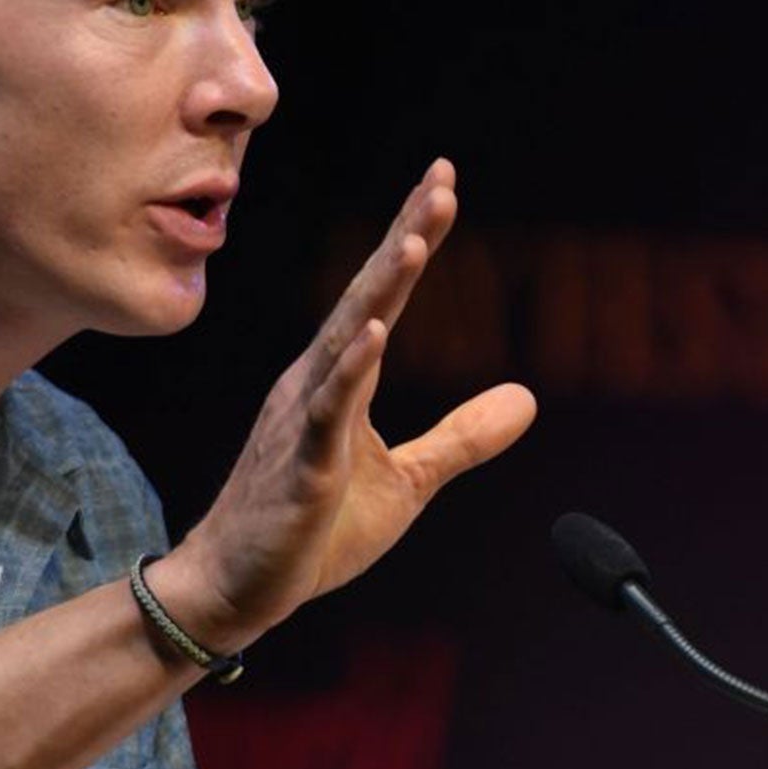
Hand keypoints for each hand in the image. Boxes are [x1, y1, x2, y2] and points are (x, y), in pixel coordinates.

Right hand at [163, 159, 536, 647]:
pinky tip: (375, 334)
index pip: (383, 296)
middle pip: (367, 296)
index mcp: (338, 380)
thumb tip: (529, 398)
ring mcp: (304, 421)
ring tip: (417, 238)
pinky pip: (328, 410)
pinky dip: (350, 369)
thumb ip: (463, 437)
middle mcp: (315, 382)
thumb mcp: (407, 481)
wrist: (238, 588)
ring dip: (382, 289)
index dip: (414, 236)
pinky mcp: (302, 468)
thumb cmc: (311, 531)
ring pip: (348, 340)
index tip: (443, 181)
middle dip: (406, 236)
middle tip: (441, 180)